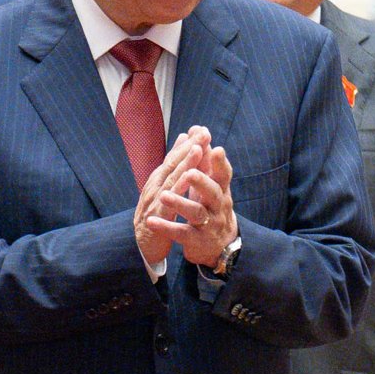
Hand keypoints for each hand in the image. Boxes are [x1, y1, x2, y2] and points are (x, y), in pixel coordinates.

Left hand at [144, 127, 239, 268]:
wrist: (218, 244)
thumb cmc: (212, 206)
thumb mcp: (212, 184)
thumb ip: (204, 159)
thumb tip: (198, 130)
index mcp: (220, 190)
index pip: (223, 175)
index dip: (220, 163)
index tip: (216, 149)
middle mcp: (217, 206)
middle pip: (212, 193)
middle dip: (202, 181)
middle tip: (190, 173)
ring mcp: (208, 224)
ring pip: (195, 213)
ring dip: (180, 203)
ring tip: (164, 196)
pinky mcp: (196, 240)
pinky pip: (180, 234)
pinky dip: (166, 228)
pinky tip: (151, 222)